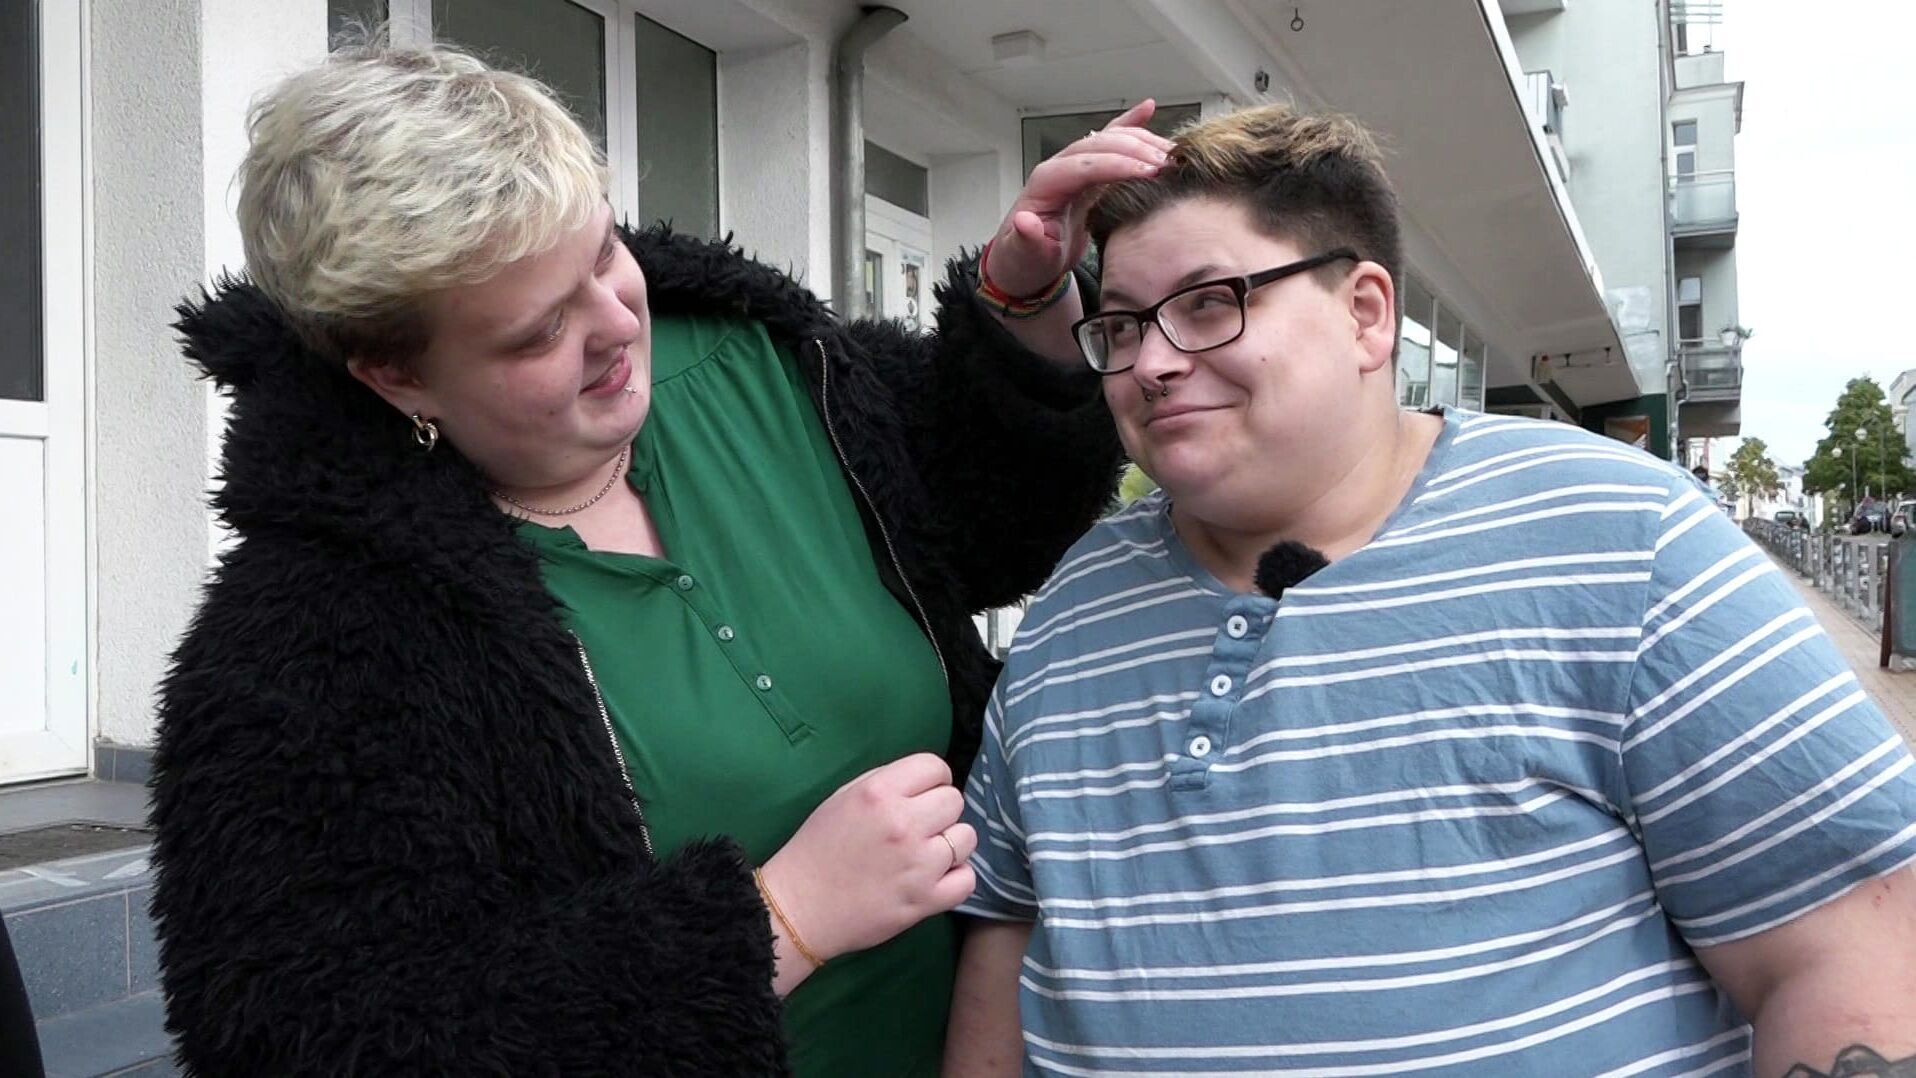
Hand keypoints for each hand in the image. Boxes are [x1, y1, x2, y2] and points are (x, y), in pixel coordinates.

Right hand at [759, 753, 976, 962]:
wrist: (799, 908)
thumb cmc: (816, 849)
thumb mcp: (842, 798)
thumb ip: (885, 782)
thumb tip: (924, 780)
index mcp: (880, 792)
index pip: (935, 767)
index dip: (931, 780)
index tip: (921, 795)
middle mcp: (903, 823)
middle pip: (954, 800)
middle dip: (939, 811)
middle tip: (918, 827)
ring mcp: (919, 864)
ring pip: (966, 837)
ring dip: (950, 843)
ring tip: (924, 854)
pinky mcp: (926, 900)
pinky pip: (967, 879)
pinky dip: (956, 878)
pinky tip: (933, 878)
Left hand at [984, 100, 1173, 297]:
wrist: (1028, 261)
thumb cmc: (1028, 259)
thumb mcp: (1025, 257)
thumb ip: (1027, 241)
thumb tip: (1026, 222)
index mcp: (1044, 185)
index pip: (1082, 166)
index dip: (1115, 165)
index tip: (1147, 171)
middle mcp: (1060, 168)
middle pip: (1098, 145)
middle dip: (1134, 149)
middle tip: (1166, 164)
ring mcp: (1076, 167)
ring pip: (1108, 139)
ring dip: (1140, 140)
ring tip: (1171, 152)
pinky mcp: (1090, 173)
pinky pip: (1110, 143)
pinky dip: (1130, 125)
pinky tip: (1148, 108)